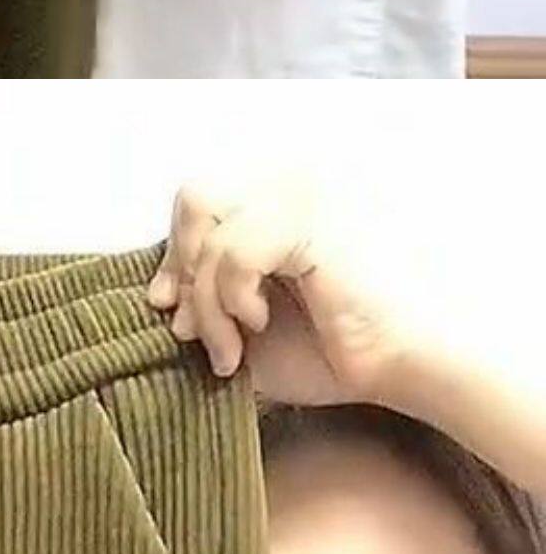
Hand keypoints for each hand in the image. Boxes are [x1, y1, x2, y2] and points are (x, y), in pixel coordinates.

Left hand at [144, 176, 416, 408]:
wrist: (393, 367)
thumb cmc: (328, 351)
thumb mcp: (242, 328)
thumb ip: (202, 303)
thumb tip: (160, 294)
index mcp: (274, 203)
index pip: (196, 204)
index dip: (174, 258)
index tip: (173, 313)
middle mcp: (288, 187)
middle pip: (195, 199)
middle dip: (182, 271)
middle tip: (191, 329)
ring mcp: (302, 198)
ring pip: (210, 235)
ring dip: (207, 306)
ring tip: (231, 349)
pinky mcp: (311, 223)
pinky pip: (235, 253)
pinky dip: (232, 299)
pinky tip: (258, 324)